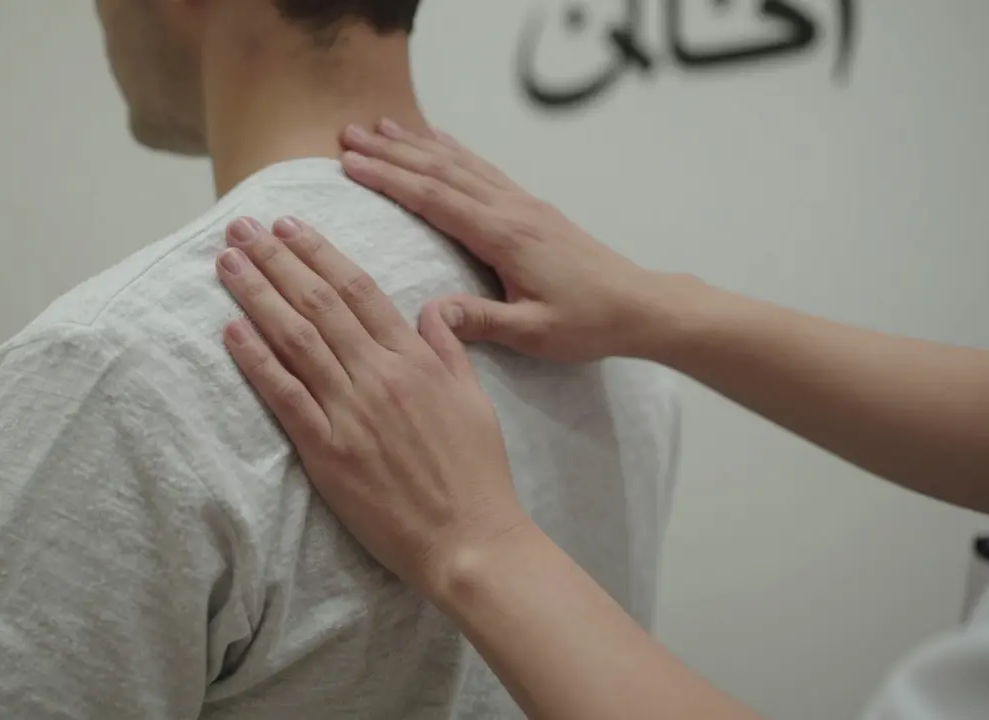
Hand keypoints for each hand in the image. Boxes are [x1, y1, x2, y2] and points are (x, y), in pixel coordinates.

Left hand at [214, 216, 528, 599]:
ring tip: (228, 262)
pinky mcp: (328, 452)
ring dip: (257, 295)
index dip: (319, 253)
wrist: (469, 538)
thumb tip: (432, 309)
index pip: (359, 290)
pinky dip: (256, 361)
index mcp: (415, 359)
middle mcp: (380, 375)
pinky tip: (231, 331)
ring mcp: (351, 412)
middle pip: (319, 303)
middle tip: (242, 225)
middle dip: (277, 258)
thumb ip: (448, 349)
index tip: (290, 225)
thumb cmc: (476, 474)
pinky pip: (285, 396)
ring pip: (296, 339)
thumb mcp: (475, 400)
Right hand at [340, 119, 688, 363]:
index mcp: (506, 237)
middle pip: (442, 171)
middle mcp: (512, 210)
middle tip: (349, 135)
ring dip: (418, 145)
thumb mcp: (534, 334)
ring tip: (381, 127)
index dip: (391, 179)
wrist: (639, 305)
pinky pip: (485, 170)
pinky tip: (439, 141)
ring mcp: (523, 205)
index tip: (352, 164)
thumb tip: (429, 316)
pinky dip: (455, 151)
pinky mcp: (532, 209)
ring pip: (462, 164)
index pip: (436, 199)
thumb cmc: (588, 322)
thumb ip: (481, 323)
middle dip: (392, 152)